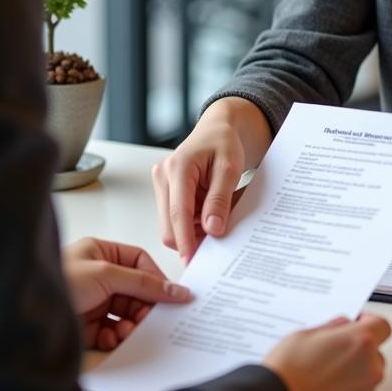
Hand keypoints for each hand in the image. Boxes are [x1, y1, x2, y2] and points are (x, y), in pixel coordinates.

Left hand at [62, 237, 190, 350]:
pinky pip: (111, 331)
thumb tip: (175, 290)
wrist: (22, 314)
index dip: (156, 279)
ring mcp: (91, 301)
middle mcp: (96, 275)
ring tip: (129, 331)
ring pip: (124, 313)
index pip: (139, 262)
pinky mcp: (84, 326)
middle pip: (134, 290)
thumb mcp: (105, 274)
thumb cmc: (57, 281)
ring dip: (131, 324)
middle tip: (154, 320)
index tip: (174, 297)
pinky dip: (116, 336)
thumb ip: (142, 283)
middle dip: (144, 306)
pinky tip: (113, 338)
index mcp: (100, 252)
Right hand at [151, 97, 270, 261]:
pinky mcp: (166, 191)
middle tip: (218, 240)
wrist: (218, 130)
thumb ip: (220, 199)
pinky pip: (177, 218)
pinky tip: (209, 211)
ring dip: (194, 229)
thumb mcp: (230, 168)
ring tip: (218, 215)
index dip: (186, 240)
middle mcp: (163, 176)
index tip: (193, 260)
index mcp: (177, 167)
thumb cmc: (224, 142)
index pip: (178, 213)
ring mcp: (162, 184)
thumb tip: (213, 229)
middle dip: (191, 237)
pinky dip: (194, 222)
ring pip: (173, 224)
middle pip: (169, 224)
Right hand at [264, 314, 390, 390]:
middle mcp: (370, 369)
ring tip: (325, 377)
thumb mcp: (306, 334)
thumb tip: (344, 325)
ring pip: (367, 378)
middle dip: (358, 351)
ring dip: (353, 375)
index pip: (382, 325)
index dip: (369, 322)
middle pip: (375, 354)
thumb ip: (333, 327)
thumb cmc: (288, 371)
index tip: (356, 324)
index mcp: (360, 342)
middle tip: (333, 353)